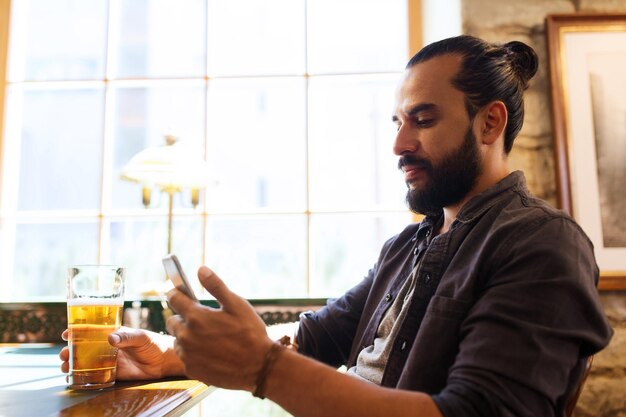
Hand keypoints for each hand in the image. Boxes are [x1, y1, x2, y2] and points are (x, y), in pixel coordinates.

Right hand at [59, 327, 184, 379]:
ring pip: (86, 361)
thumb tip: (110, 338)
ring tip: (64, 367)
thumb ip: (127, 337)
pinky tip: (74, 379)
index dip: (77, 331)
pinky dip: (84, 376)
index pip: (92, 331)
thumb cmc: (154, 343)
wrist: (164, 361)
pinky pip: (96, 374)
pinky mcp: (114, 373)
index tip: (66, 334)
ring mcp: (109, 360)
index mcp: (113, 333)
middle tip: (63, 355)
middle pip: (84, 347)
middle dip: (70, 350)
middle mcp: (108, 346)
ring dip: (73, 364)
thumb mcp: (141, 337)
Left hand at [166, 266, 272, 390]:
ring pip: (177, 340)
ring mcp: (187, 355)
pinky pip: (185, 357)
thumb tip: (200, 269)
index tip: (181, 293)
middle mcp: (186, 336)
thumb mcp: (237, 304)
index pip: (173, 298)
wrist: (258, 367)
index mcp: (196, 317)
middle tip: (201, 318)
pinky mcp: (191, 370)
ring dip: (187, 336)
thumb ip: (216, 286)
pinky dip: (193, 353)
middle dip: (182, 317)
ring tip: (208, 337)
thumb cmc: (250, 333)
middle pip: (171, 321)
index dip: (177, 293)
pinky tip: (211, 352)